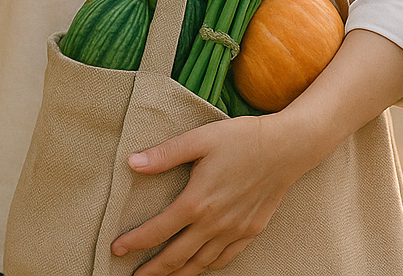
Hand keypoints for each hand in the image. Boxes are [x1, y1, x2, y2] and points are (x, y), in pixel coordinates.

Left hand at [110, 116, 306, 274]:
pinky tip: (198, 267)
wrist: (286, 148)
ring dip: (178, 274)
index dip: (135, 242)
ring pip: (200, 264)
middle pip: (176, 257)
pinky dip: (207, 267)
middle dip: (153, 270)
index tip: (116, 249)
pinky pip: (224, 259)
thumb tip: (132, 163)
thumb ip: (165, 154)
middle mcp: (214, 223)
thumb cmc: (240, 139)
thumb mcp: (199, 139)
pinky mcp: (250, 232)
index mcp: (197, 201)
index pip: (158, 231)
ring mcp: (234, 231)